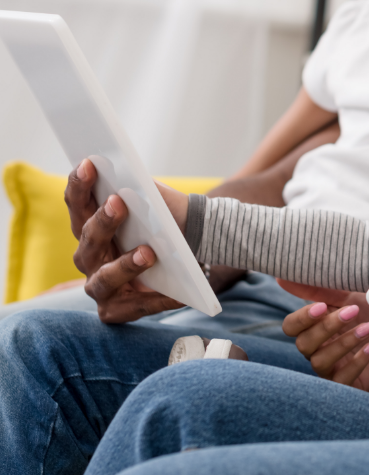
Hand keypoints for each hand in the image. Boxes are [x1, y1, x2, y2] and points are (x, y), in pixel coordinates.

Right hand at [66, 159, 183, 322]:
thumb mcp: (155, 206)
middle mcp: (88, 257)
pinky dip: (158, 299)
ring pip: (105, 278)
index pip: (77, 204)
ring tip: (148, 253)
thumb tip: (134, 177)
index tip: (90, 163)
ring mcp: (99, 286)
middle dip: (103, 221)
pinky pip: (137, 306)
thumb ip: (142, 192)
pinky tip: (177, 295)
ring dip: (125, 265)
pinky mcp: (116, 311)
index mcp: (90, 227)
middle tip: (119, 202)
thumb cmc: (162, 226)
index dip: (80, 185)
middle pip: (88, 240)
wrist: (186, 257)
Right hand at [282, 298, 368, 390]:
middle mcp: (318, 349)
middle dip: (327, 327)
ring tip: (368, 328)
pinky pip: (341, 381)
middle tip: (353, 312)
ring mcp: (332, 368)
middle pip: (304, 344)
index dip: (302, 318)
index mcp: (315, 326)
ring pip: (320, 362)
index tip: (322, 307)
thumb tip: (280, 279)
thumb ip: (317, 289)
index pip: (290, 327)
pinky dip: (356, 363)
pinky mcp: (349, 384)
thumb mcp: (348, 295)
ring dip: (343, 343)